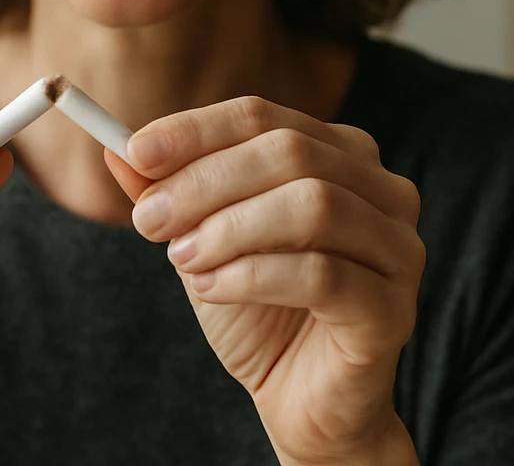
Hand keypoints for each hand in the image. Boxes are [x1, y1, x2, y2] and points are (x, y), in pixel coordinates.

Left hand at [106, 96, 422, 464]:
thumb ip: (168, 195)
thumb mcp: (202, 241)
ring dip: (231, 228)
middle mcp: (383, 191)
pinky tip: (213, 290)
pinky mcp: (394, 310)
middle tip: (148, 218)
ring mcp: (398, 248)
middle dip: (205, 181)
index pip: (263, 116)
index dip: (196, 130)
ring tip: (182, 259)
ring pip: (313, 205)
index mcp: (340, 155)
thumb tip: (114, 150)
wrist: (299, 398)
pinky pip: (323, 274)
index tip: (136, 150)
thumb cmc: (257, 309)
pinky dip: (255, 276)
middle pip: (290, 152)